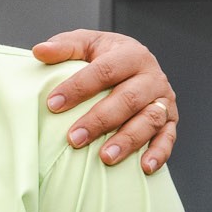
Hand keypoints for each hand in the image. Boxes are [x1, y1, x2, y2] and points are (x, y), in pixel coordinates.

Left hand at [32, 30, 176, 172]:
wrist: (135, 62)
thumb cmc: (105, 55)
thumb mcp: (85, 44)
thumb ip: (64, 46)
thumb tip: (40, 51)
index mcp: (131, 54)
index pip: (105, 70)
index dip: (78, 88)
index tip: (53, 105)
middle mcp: (152, 77)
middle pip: (129, 99)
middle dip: (100, 121)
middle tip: (74, 139)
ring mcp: (163, 100)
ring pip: (150, 120)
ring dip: (128, 140)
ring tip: (105, 157)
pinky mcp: (171, 119)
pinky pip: (168, 138)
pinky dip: (159, 153)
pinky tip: (144, 167)